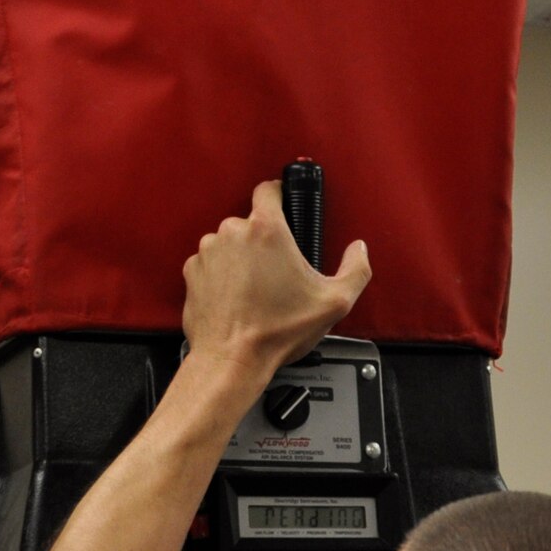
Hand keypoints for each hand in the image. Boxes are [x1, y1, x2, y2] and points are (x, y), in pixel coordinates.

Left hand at [182, 181, 369, 383]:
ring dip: (242, 258)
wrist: (232, 360)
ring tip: (256, 289)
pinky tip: (237, 297)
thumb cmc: (275, 332)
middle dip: (265, 241)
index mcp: (267, 230)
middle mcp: (233, 233)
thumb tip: (358, 251)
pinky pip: (211, 263)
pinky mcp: (192, 272)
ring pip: (230, 243)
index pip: (269, 189)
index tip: (285, 204)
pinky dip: (222, 275)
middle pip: (252, 222)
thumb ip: (356, 270)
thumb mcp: (334, 302)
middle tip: (278, 270)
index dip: (279, 194)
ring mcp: (209, 252)